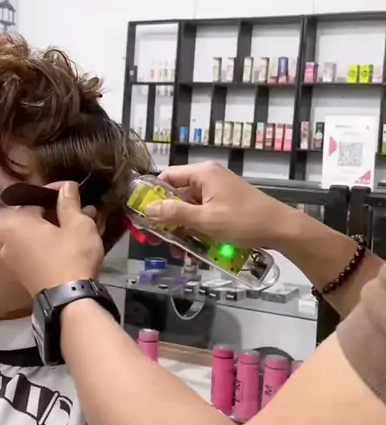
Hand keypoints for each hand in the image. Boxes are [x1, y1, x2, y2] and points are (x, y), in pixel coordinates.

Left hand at [0, 182, 104, 295]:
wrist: (69, 300)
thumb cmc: (71, 256)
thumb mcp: (77, 224)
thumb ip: (69, 201)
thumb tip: (66, 186)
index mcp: (15, 223)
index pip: (36, 198)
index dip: (58, 192)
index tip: (75, 189)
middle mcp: (8, 240)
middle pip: (37, 217)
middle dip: (61, 211)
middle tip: (83, 208)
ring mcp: (14, 260)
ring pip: (40, 235)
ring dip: (60, 227)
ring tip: (86, 223)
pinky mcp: (25, 274)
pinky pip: (39, 250)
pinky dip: (54, 243)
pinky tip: (75, 240)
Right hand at [144, 161, 295, 248]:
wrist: (281, 229)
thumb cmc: (243, 221)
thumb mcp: (205, 220)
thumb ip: (175, 214)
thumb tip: (147, 209)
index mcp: (203, 173)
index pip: (167, 177)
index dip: (152, 195)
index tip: (142, 215)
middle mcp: (209, 177)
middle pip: (177, 193)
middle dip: (167, 217)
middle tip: (158, 239)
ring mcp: (218, 190)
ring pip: (190, 207)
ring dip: (182, 227)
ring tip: (178, 250)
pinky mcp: (226, 203)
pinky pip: (203, 212)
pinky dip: (196, 227)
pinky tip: (194, 246)